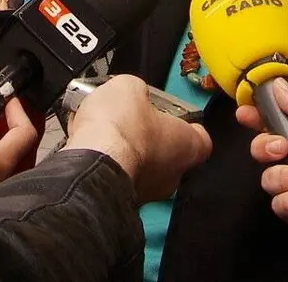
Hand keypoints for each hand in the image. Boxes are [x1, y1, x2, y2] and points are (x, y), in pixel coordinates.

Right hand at [63, 75, 211, 202]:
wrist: (90, 163)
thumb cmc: (121, 131)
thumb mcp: (129, 87)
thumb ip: (137, 91)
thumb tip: (130, 94)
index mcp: (188, 146)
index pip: (200, 137)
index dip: (184, 122)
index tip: (171, 112)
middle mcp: (172, 175)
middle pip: (166, 152)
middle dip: (146, 136)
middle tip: (129, 119)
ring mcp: (146, 192)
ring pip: (137, 166)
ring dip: (122, 150)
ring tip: (101, 129)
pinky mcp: (118, 199)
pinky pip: (113, 175)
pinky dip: (102, 163)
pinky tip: (87, 145)